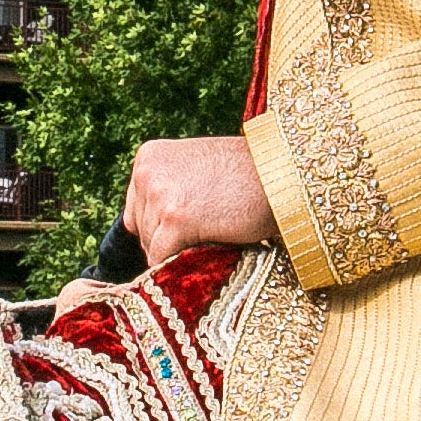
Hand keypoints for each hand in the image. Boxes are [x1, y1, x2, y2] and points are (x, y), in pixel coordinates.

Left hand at [121, 135, 275, 264]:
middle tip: (208, 230)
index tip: (192, 225)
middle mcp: (147, 171)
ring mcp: (159, 194)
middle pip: (141, 231)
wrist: (283, 173)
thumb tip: (148, 239)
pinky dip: (181, 264)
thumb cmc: (249, 176)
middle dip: (169, 241)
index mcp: (149, 157)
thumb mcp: (196, 170)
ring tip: (213, 233)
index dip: (162, 227)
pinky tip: (209, 249)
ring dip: (178, 252)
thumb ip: (168, 191)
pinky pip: (162, 259)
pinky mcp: (176, 220)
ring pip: (150, 247)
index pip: (137, 210)